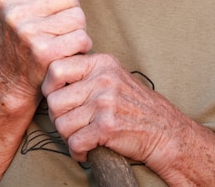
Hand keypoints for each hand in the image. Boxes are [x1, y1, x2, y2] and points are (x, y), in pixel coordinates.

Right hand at [0, 0, 91, 100]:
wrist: (11, 79)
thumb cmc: (25, 36)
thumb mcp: (30, 4)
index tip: (50, 6)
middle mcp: (13, 12)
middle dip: (71, 9)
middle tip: (59, 26)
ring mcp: (27, 33)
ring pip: (78, 15)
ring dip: (78, 29)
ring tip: (62, 38)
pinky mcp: (43, 53)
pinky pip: (82, 37)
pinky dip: (82, 46)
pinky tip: (68, 51)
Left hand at [42, 52, 186, 167]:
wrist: (165, 131)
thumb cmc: (133, 105)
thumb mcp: (112, 75)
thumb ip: (85, 72)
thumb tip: (50, 78)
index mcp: (101, 62)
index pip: (56, 68)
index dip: (50, 87)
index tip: (58, 98)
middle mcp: (102, 78)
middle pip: (54, 100)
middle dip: (59, 118)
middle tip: (72, 124)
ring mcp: (105, 102)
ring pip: (61, 124)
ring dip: (68, 137)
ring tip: (81, 136)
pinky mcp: (107, 126)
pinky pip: (74, 143)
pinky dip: (78, 152)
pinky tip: (87, 150)